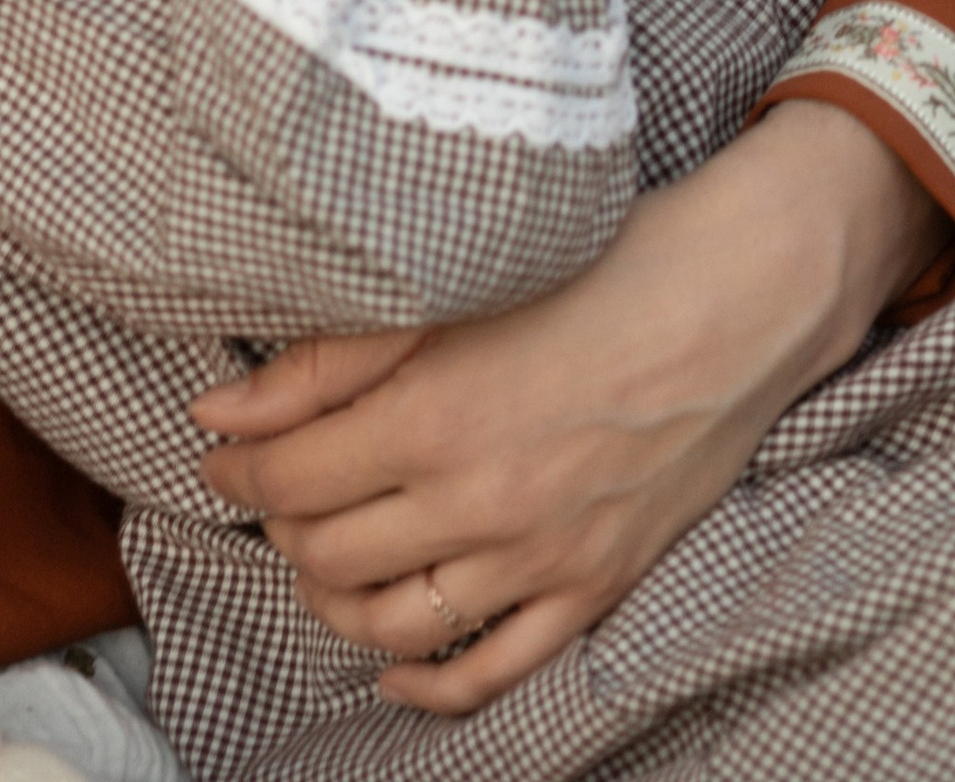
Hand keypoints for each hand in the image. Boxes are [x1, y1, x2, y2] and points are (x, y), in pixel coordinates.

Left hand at [192, 100, 947, 709]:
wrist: (735, 299)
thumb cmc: (595, 268)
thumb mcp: (451, 292)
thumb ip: (325, 359)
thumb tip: (220, 411)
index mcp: (435, 418)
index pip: (290, 481)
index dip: (239, 470)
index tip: (223, 451)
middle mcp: (481, 505)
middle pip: (329, 558)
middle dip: (282, 528)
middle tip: (276, 490)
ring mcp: (540, 561)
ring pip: (395, 626)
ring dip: (336, 603)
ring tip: (322, 558)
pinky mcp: (592, 591)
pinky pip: (492, 672)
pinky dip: (427, 686)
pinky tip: (391, 670)